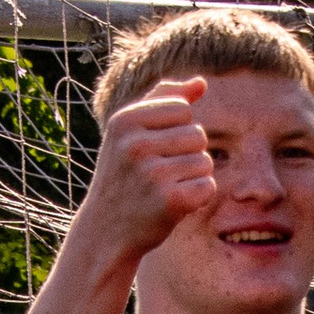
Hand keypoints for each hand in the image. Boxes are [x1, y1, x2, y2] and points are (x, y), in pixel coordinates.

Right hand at [83, 77, 218, 265]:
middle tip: (158, 174)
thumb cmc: (123, 176)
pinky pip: (208, 186)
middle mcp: (135, 145)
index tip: (153, 149)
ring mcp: (152, 174)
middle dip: (187, 155)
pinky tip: (174, 204)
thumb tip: (201, 83)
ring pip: (205, 161)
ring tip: (164, 189)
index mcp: (124, 121)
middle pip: (197, 134)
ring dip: (193, 177)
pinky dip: (198, 198)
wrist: (105, 231)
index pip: (183, 109)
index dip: (176, 130)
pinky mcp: (170, 201)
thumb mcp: (130, 133)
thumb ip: (163, 101)